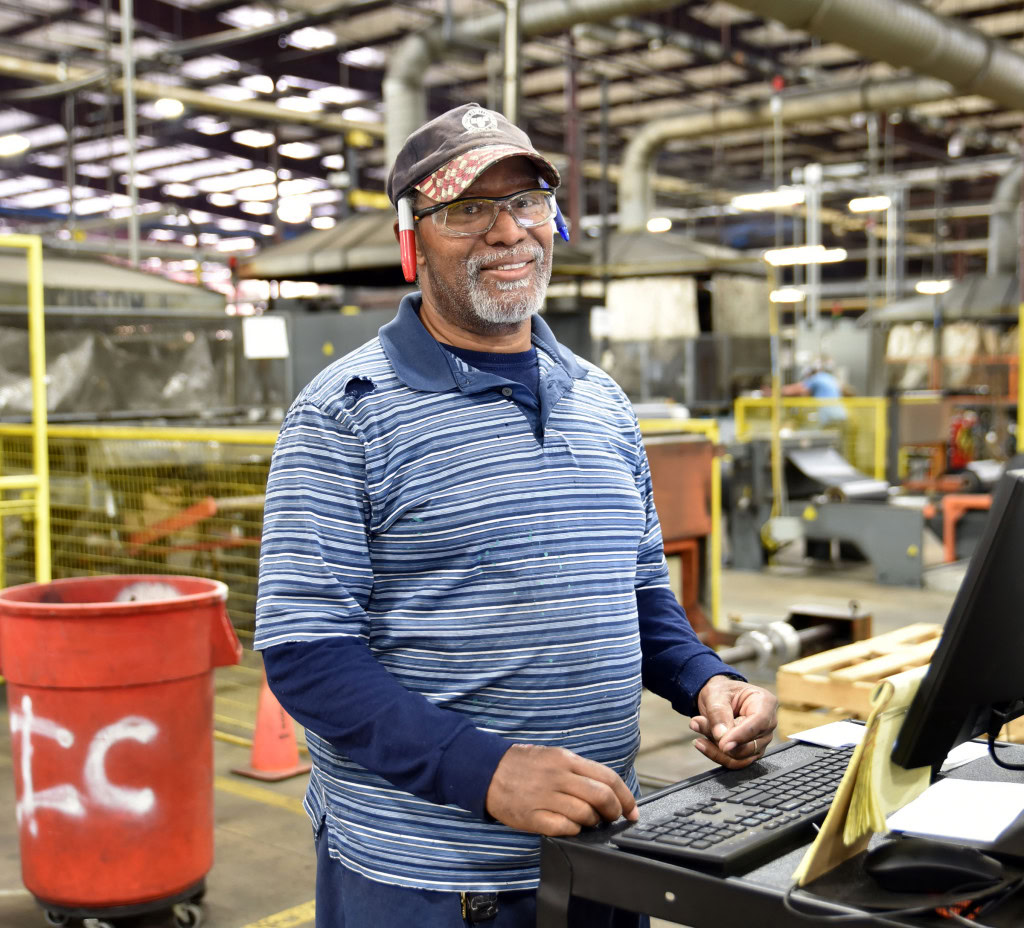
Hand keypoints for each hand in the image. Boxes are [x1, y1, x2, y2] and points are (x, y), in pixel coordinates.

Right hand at [484, 744, 638, 835]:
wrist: (486, 771)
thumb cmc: (522, 765)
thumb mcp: (553, 756)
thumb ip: (578, 771)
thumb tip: (606, 789)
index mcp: (566, 759)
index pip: (608, 777)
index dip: (625, 797)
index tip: (631, 810)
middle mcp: (559, 776)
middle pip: (602, 797)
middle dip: (614, 812)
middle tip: (613, 818)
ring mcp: (546, 797)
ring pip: (585, 815)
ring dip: (592, 823)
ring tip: (587, 822)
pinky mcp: (534, 817)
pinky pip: (564, 828)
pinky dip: (573, 831)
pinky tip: (570, 827)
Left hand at [690, 675, 777, 769]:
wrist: (717, 697)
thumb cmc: (721, 691)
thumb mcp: (715, 694)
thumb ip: (718, 713)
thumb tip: (721, 736)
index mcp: (765, 702)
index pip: (759, 722)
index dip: (741, 735)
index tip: (723, 744)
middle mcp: (768, 723)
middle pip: (751, 744)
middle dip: (722, 741)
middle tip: (698, 723)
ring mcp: (761, 740)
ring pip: (742, 757)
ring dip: (716, 749)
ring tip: (698, 727)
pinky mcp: (750, 751)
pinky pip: (735, 762)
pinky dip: (716, 755)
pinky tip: (702, 744)